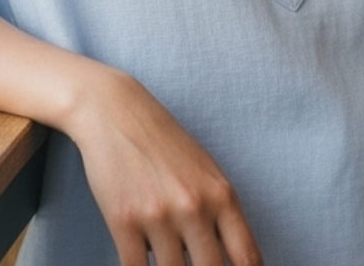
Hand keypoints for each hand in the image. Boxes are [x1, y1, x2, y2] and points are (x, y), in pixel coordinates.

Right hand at [65, 65, 262, 265]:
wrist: (116, 112)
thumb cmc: (164, 143)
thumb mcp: (205, 172)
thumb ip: (221, 216)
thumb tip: (232, 262)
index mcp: (222, 194)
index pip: (247, 258)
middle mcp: (194, 206)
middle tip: (193, 263)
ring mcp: (158, 215)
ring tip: (167, 254)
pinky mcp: (123, 222)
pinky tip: (142, 260)